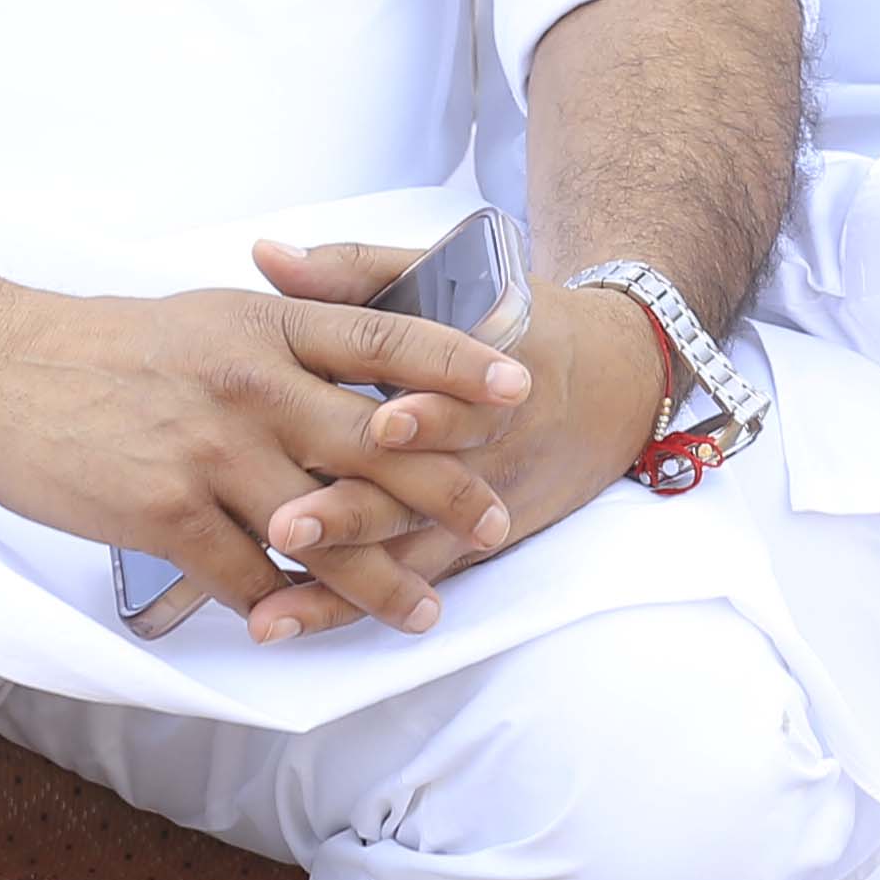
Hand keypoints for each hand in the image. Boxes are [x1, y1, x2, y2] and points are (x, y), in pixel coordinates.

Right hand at [0, 271, 530, 645]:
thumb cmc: (103, 346)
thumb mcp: (208, 315)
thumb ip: (284, 335)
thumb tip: (359, 364)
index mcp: (268, 322)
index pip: (384, 338)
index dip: (458, 364)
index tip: (519, 388)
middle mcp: (252, 381)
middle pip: (375, 443)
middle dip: (444, 491)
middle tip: (493, 527)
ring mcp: (211, 449)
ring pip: (322, 529)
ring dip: (378, 579)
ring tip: (422, 612)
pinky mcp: (166, 511)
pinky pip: (246, 576)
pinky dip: (279, 608)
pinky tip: (303, 629)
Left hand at [224, 249, 674, 640]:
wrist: (615, 384)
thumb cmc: (511, 320)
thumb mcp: (445, 278)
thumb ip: (352, 270)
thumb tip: (264, 254)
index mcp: (487, 369)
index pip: (463, 395)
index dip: (428, 414)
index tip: (382, 421)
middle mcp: (487, 448)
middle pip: (423, 491)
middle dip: (354, 512)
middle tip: (285, 524)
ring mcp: (476, 505)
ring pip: (408, 551)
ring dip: (340, 584)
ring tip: (272, 607)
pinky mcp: (464, 544)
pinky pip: (402, 582)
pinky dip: (344, 609)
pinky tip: (283, 624)